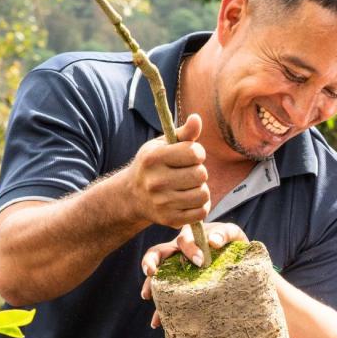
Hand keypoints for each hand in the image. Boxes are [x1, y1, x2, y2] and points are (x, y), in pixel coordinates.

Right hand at [126, 114, 208, 228]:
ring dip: (200, 189)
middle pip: (201, 174)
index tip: (190, 156)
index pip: (194, 153)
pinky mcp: (169, 219)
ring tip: (189, 186)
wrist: (133, 196)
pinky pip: (201, 212)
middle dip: (199, 171)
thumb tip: (197, 118)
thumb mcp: (162, 145)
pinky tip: (190, 200)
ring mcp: (162, 202)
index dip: (197, 153)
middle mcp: (155, 181)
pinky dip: (200, 206)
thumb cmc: (153, 165)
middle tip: (188, 173)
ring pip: (203, 194)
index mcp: (153, 158)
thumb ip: (183, 133)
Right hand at [141, 222, 246, 324]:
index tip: (200, 261)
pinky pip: (166, 299)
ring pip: (158, 278)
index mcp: (190, 238)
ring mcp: (176, 272)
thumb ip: (224, 234)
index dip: (189, 249)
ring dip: (150, 286)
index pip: (183, 240)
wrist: (238, 259)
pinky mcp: (180, 288)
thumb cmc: (231, 242)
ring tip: (147, 295)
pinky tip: (158, 322)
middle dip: (151, 262)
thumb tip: (214, 241)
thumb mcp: (231, 234)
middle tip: (151, 272)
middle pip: (158, 254)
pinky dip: (161, 311)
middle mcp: (178, 254)